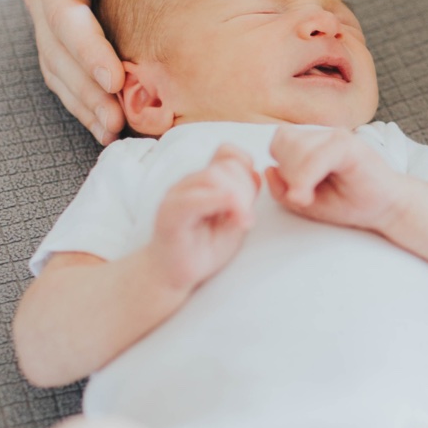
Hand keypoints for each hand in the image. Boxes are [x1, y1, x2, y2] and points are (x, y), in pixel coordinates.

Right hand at [22, 0, 191, 142]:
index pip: (62, 9)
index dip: (86, 49)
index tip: (115, 78)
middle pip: (54, 44)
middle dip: (84, 86)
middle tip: (116, 119)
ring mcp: (44, 10)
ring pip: (54, 64)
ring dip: (81, 101)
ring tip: (112, 129)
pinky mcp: (57, 30)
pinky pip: (61, 70)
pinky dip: (80, 99)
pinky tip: (103, 123)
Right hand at [148, 145, 259, 292]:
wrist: (172, 274)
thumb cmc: (202, 248)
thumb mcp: (233, 220)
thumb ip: (244, 197)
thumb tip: (257, 175)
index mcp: (203, 182)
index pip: (227, 153)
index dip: (246, 167)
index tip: (251, 196)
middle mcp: (188, 183)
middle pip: (226, 166)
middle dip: (246, 188)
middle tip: (246, 217)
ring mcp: (177, 196)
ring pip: (214, 177)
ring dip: (237, 198)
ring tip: (241, 222)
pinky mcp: (171, 213)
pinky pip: (195, 198)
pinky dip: (221, 203)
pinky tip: (236, 221)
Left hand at [266, 125, 407, 231]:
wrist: (388, 208)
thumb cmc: (349, 203)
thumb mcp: (306, 203)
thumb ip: (283, 189)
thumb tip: (268, 170)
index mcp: (313, 142)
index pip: (280, 140)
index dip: (280, 165)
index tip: (294, 190)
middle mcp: (324, 134)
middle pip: (283, 140)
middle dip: (286, 172)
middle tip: (302, 194)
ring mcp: (338, 137)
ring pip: (297, 147)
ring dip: (296, 176)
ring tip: (308, 195)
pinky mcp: (350, 146)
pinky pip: (318, 155)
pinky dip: (307, 176)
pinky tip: (309, 194)